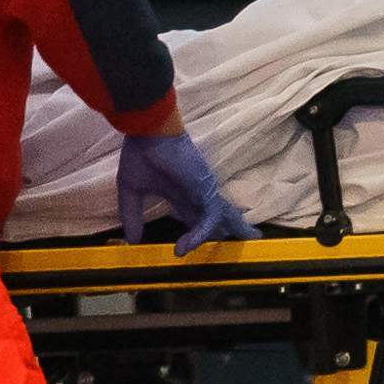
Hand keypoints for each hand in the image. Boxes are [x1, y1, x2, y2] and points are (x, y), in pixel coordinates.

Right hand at [116, 127, 256, 257]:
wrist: (148, 134)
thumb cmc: (141, 154)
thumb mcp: (131, 190)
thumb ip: (132, 215)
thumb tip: (131, 240)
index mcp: (181, 193)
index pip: (196, 217)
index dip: (198, 234)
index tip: (193, 249)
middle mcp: (196, 194)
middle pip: (220, 215)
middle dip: (234, 226)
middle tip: (252, 236)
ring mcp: (203, 192)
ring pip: (224, 217)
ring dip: (231, 231)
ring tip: (251, 238)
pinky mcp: (205, 191)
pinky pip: (209, 219)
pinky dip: (199, 235)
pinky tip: (184, 247)